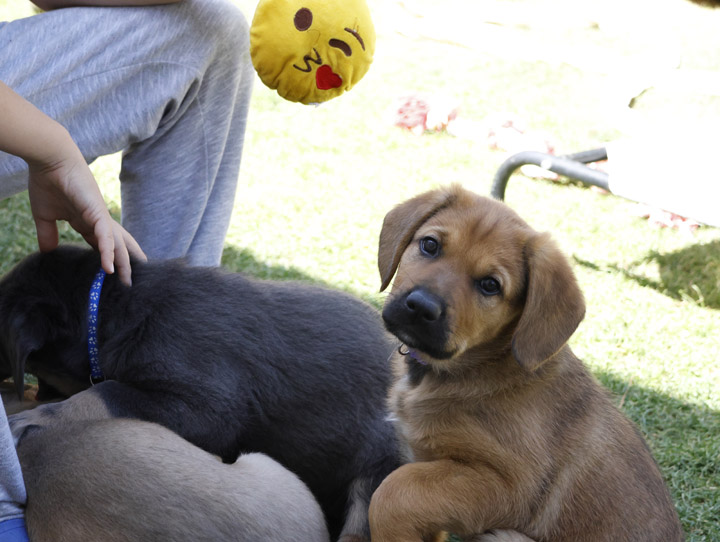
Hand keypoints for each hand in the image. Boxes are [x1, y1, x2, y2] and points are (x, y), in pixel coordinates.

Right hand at [27, 147, 144, 285]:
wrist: (49, 160)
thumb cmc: (47, 182)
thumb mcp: (45, 216)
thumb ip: (48, 234)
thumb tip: (47, 253)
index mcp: (87, 221)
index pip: (102, 244)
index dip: (107, 259)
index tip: (109, 275)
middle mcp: (98, 220)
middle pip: (116, 246)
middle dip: (124, 263)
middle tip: (129, 283)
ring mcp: (100, 216)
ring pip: (116, 244)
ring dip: (122, 263)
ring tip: (126, 281)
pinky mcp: (97, 211)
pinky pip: (105, 236)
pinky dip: (108, 252)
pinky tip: (110, 268)